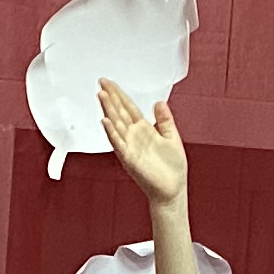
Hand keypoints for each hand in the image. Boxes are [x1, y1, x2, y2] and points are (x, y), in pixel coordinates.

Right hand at [98, 79, 188, 207]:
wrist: (172, 190)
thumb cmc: (171, 169)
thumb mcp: (172, 137)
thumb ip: (165, 120)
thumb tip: (160, 103)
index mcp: (144, 130)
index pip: (128, 108)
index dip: (119, 95)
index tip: (110, 83)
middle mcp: (134, 137)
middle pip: (119, 112)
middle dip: (110, 97)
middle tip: (101, 83)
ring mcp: (130, 147)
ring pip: (116, 125)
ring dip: (108, 110)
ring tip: (101, 95)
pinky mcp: (130, 159)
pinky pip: (118, 143)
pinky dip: (111, 132)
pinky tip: (106, 122)